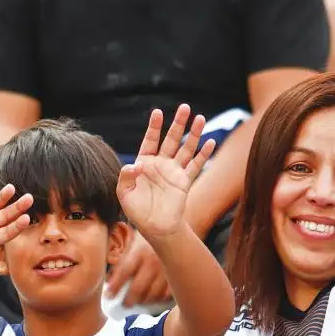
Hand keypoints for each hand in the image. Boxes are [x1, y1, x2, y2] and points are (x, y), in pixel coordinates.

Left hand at [104, 229, 171, 306]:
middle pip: (138, 288)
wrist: (176, 230)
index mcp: (140, 252)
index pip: (124, 272)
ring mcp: (167, 270)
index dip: (115, 286)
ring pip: (154, 294)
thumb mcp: (137, 242)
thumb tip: (110, 277)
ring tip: (139, 303)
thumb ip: (125, 259)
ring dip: (144, 301)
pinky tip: (155, 299)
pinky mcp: (178, 276)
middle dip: (129, 300)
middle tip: (125, 304)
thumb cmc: (153, 237)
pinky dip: (160, 299)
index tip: (108, 295)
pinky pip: (168, 294)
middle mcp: (153, 261)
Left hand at [116, 105, 215, 240]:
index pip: (150, 140)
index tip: (157, 112)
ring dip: (194, 134)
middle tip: (185, 107)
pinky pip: (195, 166)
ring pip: (186, 148)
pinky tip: (210, 142)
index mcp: (144, 162)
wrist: (155, 227)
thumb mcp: (124, 193)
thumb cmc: (137, 210)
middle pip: (171, 139)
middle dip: (178, 123)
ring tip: (201, 118)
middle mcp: (161, 163)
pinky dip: (203, 154)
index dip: (154, 126)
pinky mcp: (185, 181)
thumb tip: (136, 165)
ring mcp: (174, 171)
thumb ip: (126, 177)